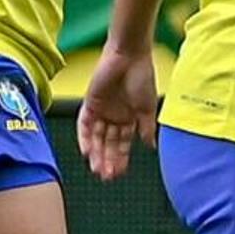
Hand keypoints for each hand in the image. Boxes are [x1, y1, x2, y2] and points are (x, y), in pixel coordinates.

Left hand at [80, 47, 157, 179]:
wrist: (129, 56)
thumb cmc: (142, 78)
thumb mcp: (147, 107)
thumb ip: (146, 128)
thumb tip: (150, 146)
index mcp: (130, 118)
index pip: (123, 144)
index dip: (121, 158)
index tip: (119, 173)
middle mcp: (114, 116)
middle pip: (108, 144)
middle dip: (108, 160)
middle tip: (106, 176)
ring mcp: (101, 111)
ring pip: (96, 138)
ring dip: (96, 153)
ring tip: (97, 169)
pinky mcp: (89, 104)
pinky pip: (84, 125)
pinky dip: (85, 138)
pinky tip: (86, 151)